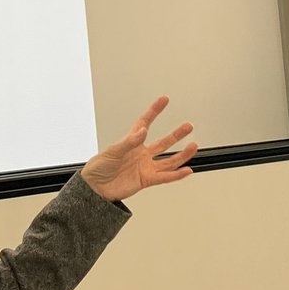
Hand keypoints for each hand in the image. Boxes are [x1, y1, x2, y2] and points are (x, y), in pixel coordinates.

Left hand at [80, 96, 195, 201]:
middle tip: (188, 126)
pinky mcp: (146, 180)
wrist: (95, 188)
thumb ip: (129, 142)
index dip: (154, 111)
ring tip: (193, 146)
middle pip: (163, 142)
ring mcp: (145, 167)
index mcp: (131, 142)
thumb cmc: (98, 168)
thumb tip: (142, 131)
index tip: (164, 100)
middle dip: (176, 134)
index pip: (145, 123)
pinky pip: (165, 177)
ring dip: (181, 154)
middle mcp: (141, 154)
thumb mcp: (112, 152)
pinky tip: (187, 170)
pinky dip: (176, 175)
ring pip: (168, 160)